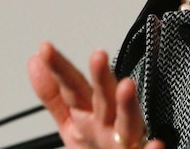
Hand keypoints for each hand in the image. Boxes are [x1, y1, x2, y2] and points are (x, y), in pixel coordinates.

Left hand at [28, 41, 163, 148]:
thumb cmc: (98, 145)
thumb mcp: (70, 121)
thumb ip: (53, 94)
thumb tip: (35, 61)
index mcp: (89, 110)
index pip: (72, 85)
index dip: (59, 68)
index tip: (45, 49)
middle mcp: (109, 121)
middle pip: (104, 97)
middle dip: (101, 77)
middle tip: (97, 55)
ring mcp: (125, 139)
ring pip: (128, 120)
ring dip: (128, 104)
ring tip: (127, 86)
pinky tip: (155, 144)